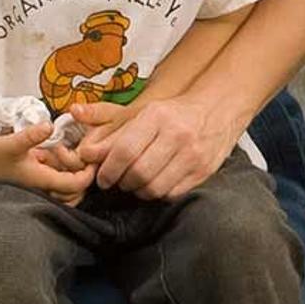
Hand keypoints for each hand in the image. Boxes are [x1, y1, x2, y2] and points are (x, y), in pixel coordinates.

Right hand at [0, 117, 94, 203]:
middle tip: (84, 158)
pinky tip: (58, 153)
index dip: (87, 174)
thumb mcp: (13, 143)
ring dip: (74, 173)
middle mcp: (44, 185)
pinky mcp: (38, 177)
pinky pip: (58, 178)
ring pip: (67, 188)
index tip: (93, 159)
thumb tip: (49, 126)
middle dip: (83, 177)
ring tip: (73, 155)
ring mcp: (41, 183)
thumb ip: (31, 135)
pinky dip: (64, 169)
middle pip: (75, 193)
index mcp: (42, 179)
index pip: (74, 184)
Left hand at [67, 94, 243, 200]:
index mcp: (157, 116)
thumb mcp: (143, 114)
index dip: (108, 170)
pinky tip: (154, 184)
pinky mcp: (203, 171)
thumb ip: (113, 134)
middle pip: (138, 173)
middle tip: (118, 182)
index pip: (125, 150)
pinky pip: (172, 194)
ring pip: (154, 188)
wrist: (217, 109)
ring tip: (135, 184)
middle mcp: (177, 135)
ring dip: (138, 191)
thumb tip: (86, 154)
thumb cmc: (173, 113)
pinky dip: (158, 194)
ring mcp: (193, 155)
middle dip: (122, 183)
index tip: (103, 178)